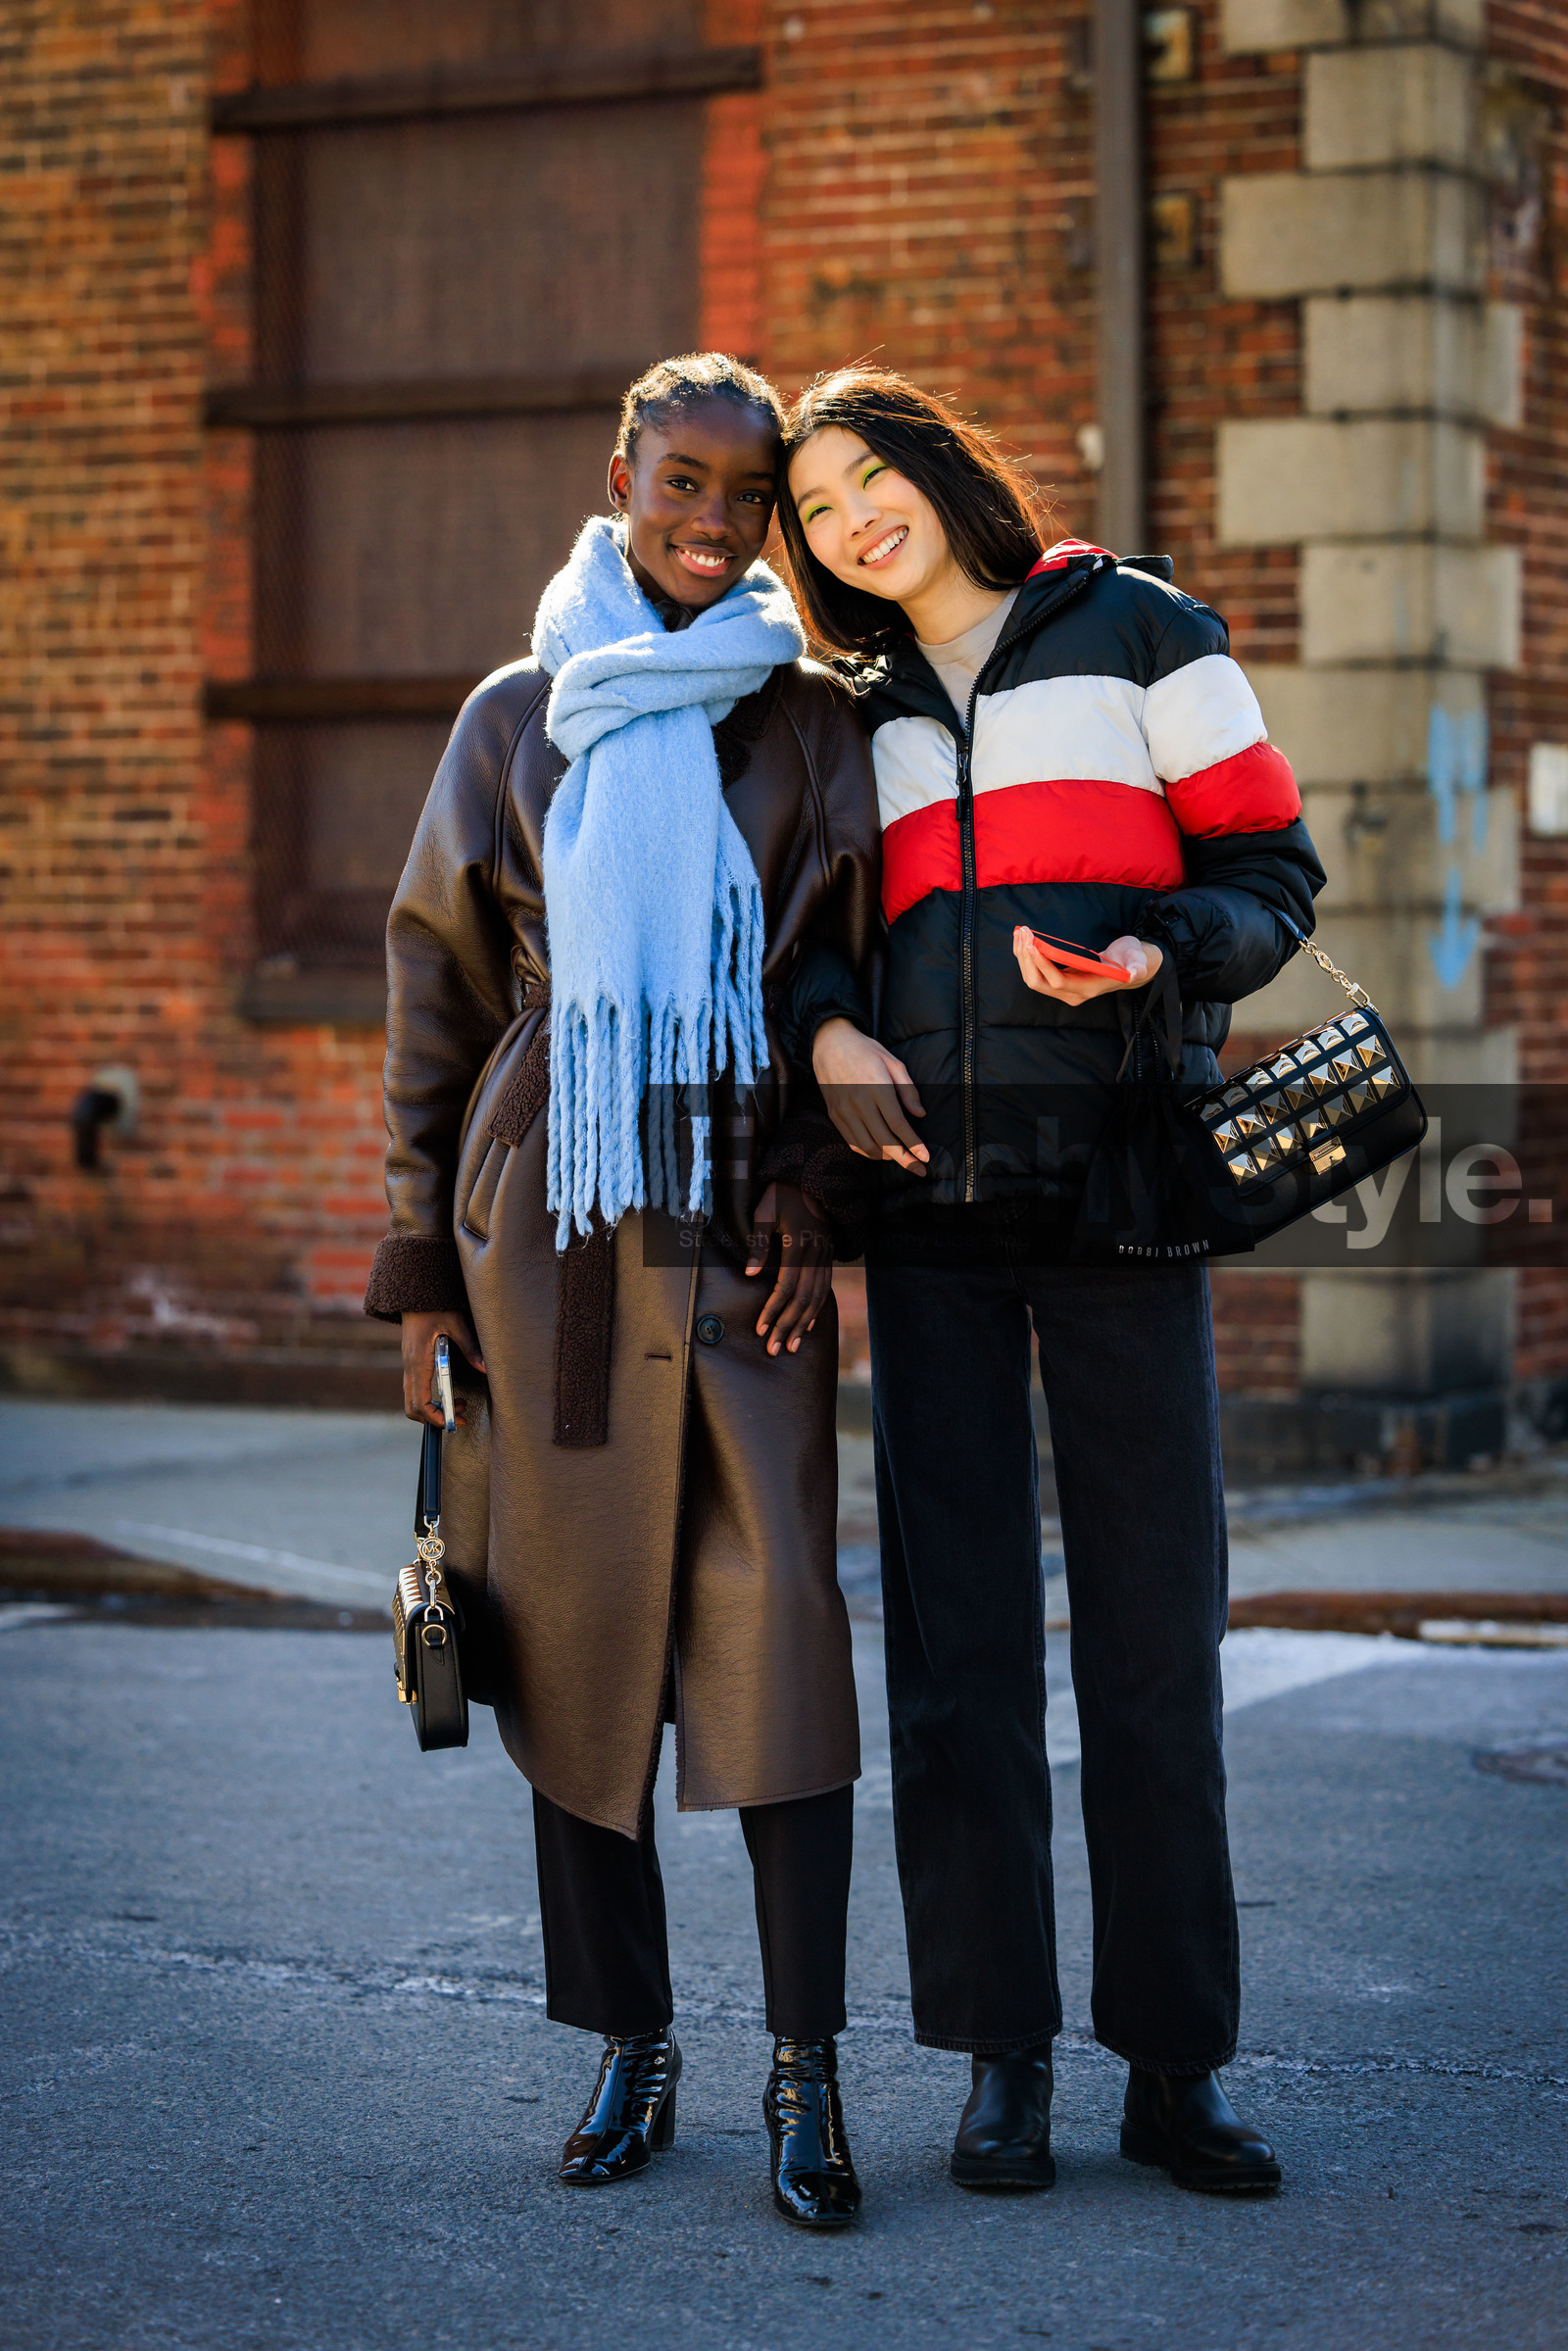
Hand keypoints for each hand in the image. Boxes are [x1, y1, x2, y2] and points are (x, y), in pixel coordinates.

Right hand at [400, 1308, 485, 1427]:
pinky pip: (415, 1389)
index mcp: (418, 1362)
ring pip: (412, 1399)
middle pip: (412, 1407)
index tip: (455, 1420)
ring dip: (433, 1409)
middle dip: (436, 1418)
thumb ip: (470, 1347)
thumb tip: (485, 1368)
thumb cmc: (434, 1306)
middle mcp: (409, 1367)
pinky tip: (448, 1392)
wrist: (414, 1293)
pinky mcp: (411, 1362)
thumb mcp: (455, 1323)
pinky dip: (429, 1399)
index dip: (436, 1417)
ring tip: (460, 1403)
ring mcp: (408, 1365)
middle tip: (462, 1415)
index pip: (420, 1402)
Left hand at [745, 1182, 832, 1356]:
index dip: (773, 1309)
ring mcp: (825, 1256)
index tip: (761, 1329)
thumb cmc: (780, 1194)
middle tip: (774, 1350)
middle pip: (803, 1298)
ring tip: (790, 1346)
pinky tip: (807, 1326)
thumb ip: (757, 1243)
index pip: (786, 1286)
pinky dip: (816, 1309)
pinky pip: (825, 1288)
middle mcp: (816, 1253)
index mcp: (799, 1242)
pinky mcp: (828, 1256)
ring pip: (817, 1297)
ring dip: (803, 1324)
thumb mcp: (763, 1211)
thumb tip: (750, 1275)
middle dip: (787, 1326)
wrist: (811, 1178)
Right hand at [811, 1016, 928, 1171]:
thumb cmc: (866, 1051)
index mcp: (877, 1088)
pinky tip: (880, 1151)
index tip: (925, 1158)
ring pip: (868, 1146)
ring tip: (900, 1157)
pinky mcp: (835, 1115)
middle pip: (884, 1142)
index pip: (898, 1125)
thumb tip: (920, 1114)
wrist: (830, 1043)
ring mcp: (845, 1111)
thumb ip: (908, 1089)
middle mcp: (859, 1103)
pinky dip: (868, 1152)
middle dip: (904, 1160)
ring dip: (886, 1158)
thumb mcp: (893, 1062)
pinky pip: (853, 1142)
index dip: (914, 1145)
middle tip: (918, 1169)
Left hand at [1011, 928, 1162, 1008]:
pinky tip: (1022, 940)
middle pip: (1039, 983)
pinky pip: (1037, 973)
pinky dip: (1027, 957)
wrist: (1130, 967)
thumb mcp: (1138, 961)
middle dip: (1027, 959)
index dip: (1042, 965)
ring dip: (1023, 956)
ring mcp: (1065, 990)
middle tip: (1023, 932)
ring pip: (1034, 979)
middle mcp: (1073, 994)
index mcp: (1089, 988)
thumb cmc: (1133, 960)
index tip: (1031, 944)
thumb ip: (1137, 968)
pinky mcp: (1060, 982)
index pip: (1058, 982)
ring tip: (1020, 932)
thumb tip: (1134, 973)